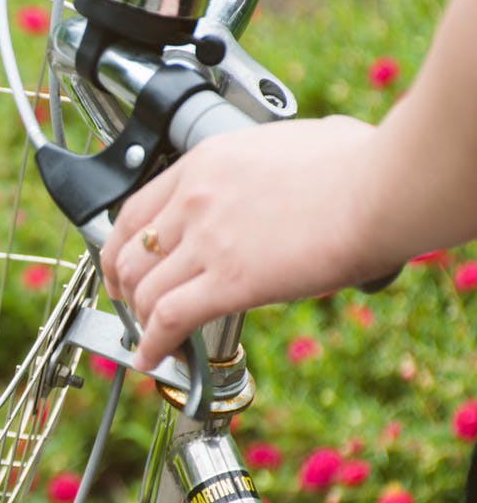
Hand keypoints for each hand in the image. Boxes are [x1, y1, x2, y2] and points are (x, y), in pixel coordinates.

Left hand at [100, 116, 401, 370]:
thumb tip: (286, 172)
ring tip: (148, 338)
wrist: (383, 187)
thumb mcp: (292, 144)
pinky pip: (168, 319)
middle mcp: (195, 200)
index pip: (134, 211)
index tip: (125, 264)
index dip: (120, 247)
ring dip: (140, 321)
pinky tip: (154, 358)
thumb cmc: (359, 162)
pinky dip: (153, 344)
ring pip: (143, 290)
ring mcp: (207, 240)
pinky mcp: (228, 281)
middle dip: (123, 287)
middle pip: (128, 253)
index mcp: (205, 164)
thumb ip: (267, 165)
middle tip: (131, 305)